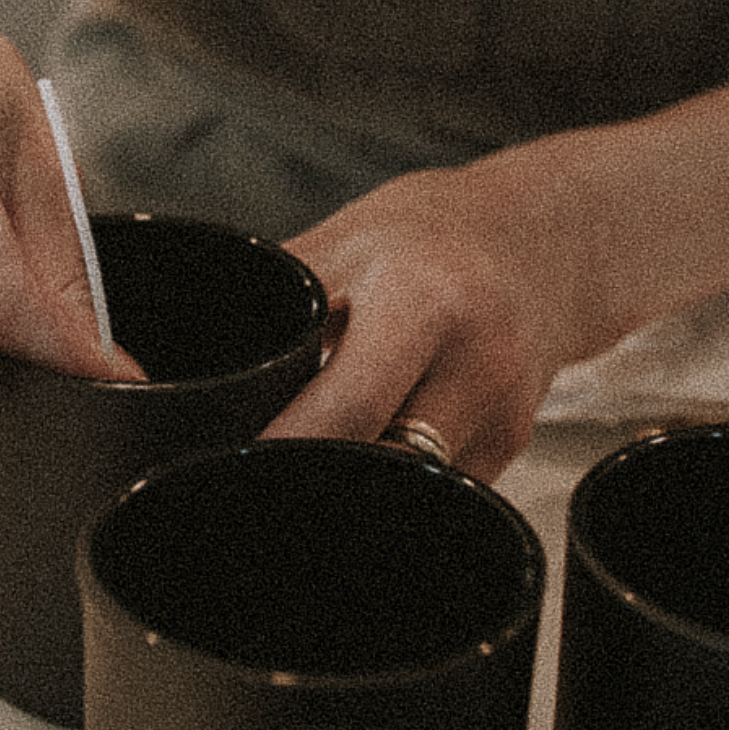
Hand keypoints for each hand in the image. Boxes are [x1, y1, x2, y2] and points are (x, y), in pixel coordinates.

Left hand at [263, 145, 633, 481]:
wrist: (546, 242)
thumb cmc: (432, 235)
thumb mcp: (344, 241)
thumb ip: (278, 296)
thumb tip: (181, 349)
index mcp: (424, 301)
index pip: (349, 405)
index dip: (284, 449)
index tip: (226, 470)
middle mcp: (476, 363)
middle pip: (382, 464)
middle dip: (311, 485)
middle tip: (246, 494)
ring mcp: (503, 414)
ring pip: (407, 490)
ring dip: (348, 491)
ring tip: (296, 482)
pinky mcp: (513, 448)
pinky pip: (433, 490)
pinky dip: (387, 486)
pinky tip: (354, 469)